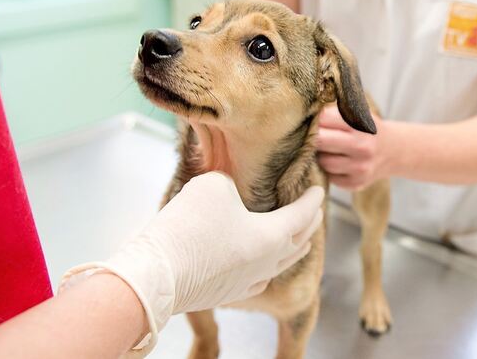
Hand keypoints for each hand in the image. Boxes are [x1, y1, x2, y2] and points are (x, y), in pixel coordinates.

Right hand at [60, 172, 323, 354]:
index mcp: (272, 236)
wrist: (157, 273)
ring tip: (297, 240)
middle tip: (314, 212)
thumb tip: (231, 191)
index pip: (302, 215)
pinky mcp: (226, 293)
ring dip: (292, 248)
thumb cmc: (188, 226)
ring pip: (280, 265)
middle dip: (309, 225)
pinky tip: (262, 267)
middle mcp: (266, 263)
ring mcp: (247, 282)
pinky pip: (257, 280)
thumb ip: (231, 182)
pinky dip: (267, 268)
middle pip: (298, 243)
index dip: (312, 200)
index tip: (320, 190)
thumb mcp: (214, 184)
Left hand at [316, 106, 386, 190]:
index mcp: (361, 125)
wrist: (394, 151)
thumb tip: (307, 115)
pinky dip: (329, 169)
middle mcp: (362, 147)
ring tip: (328, 149)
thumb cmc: (368, 129)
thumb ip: (335, 112)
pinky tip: (337, 162)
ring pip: (323, 162)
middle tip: (313, 136)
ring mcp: (360, 168)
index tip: (314, 121)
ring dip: (321, 155)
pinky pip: (329, 176)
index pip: (324, 119)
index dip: (315, 119)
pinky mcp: (355, 184)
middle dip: (313, 137)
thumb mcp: (359, 113)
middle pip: (320, 141)